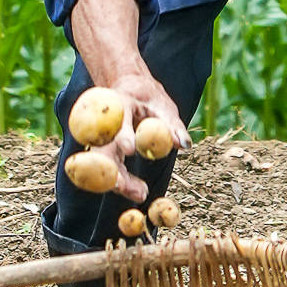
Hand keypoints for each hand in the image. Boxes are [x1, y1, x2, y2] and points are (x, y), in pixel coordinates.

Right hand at [89, 64, 189, 202]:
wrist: (131, 93)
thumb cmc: (150, 100)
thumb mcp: (165, 108)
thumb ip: (173, 125)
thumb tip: (184, 144)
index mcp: (120, 105)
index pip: (118, 120)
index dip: (123, 135)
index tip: (130, 149)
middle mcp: (106, 123)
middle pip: (104, 148)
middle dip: (114, 170)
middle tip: (133, 188)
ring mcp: (103, 139)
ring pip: (105, 164)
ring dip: (120, 182)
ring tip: (142, 193)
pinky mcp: (106, 152)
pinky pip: (110, 170)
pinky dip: (122, 182)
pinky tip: (138, 192)